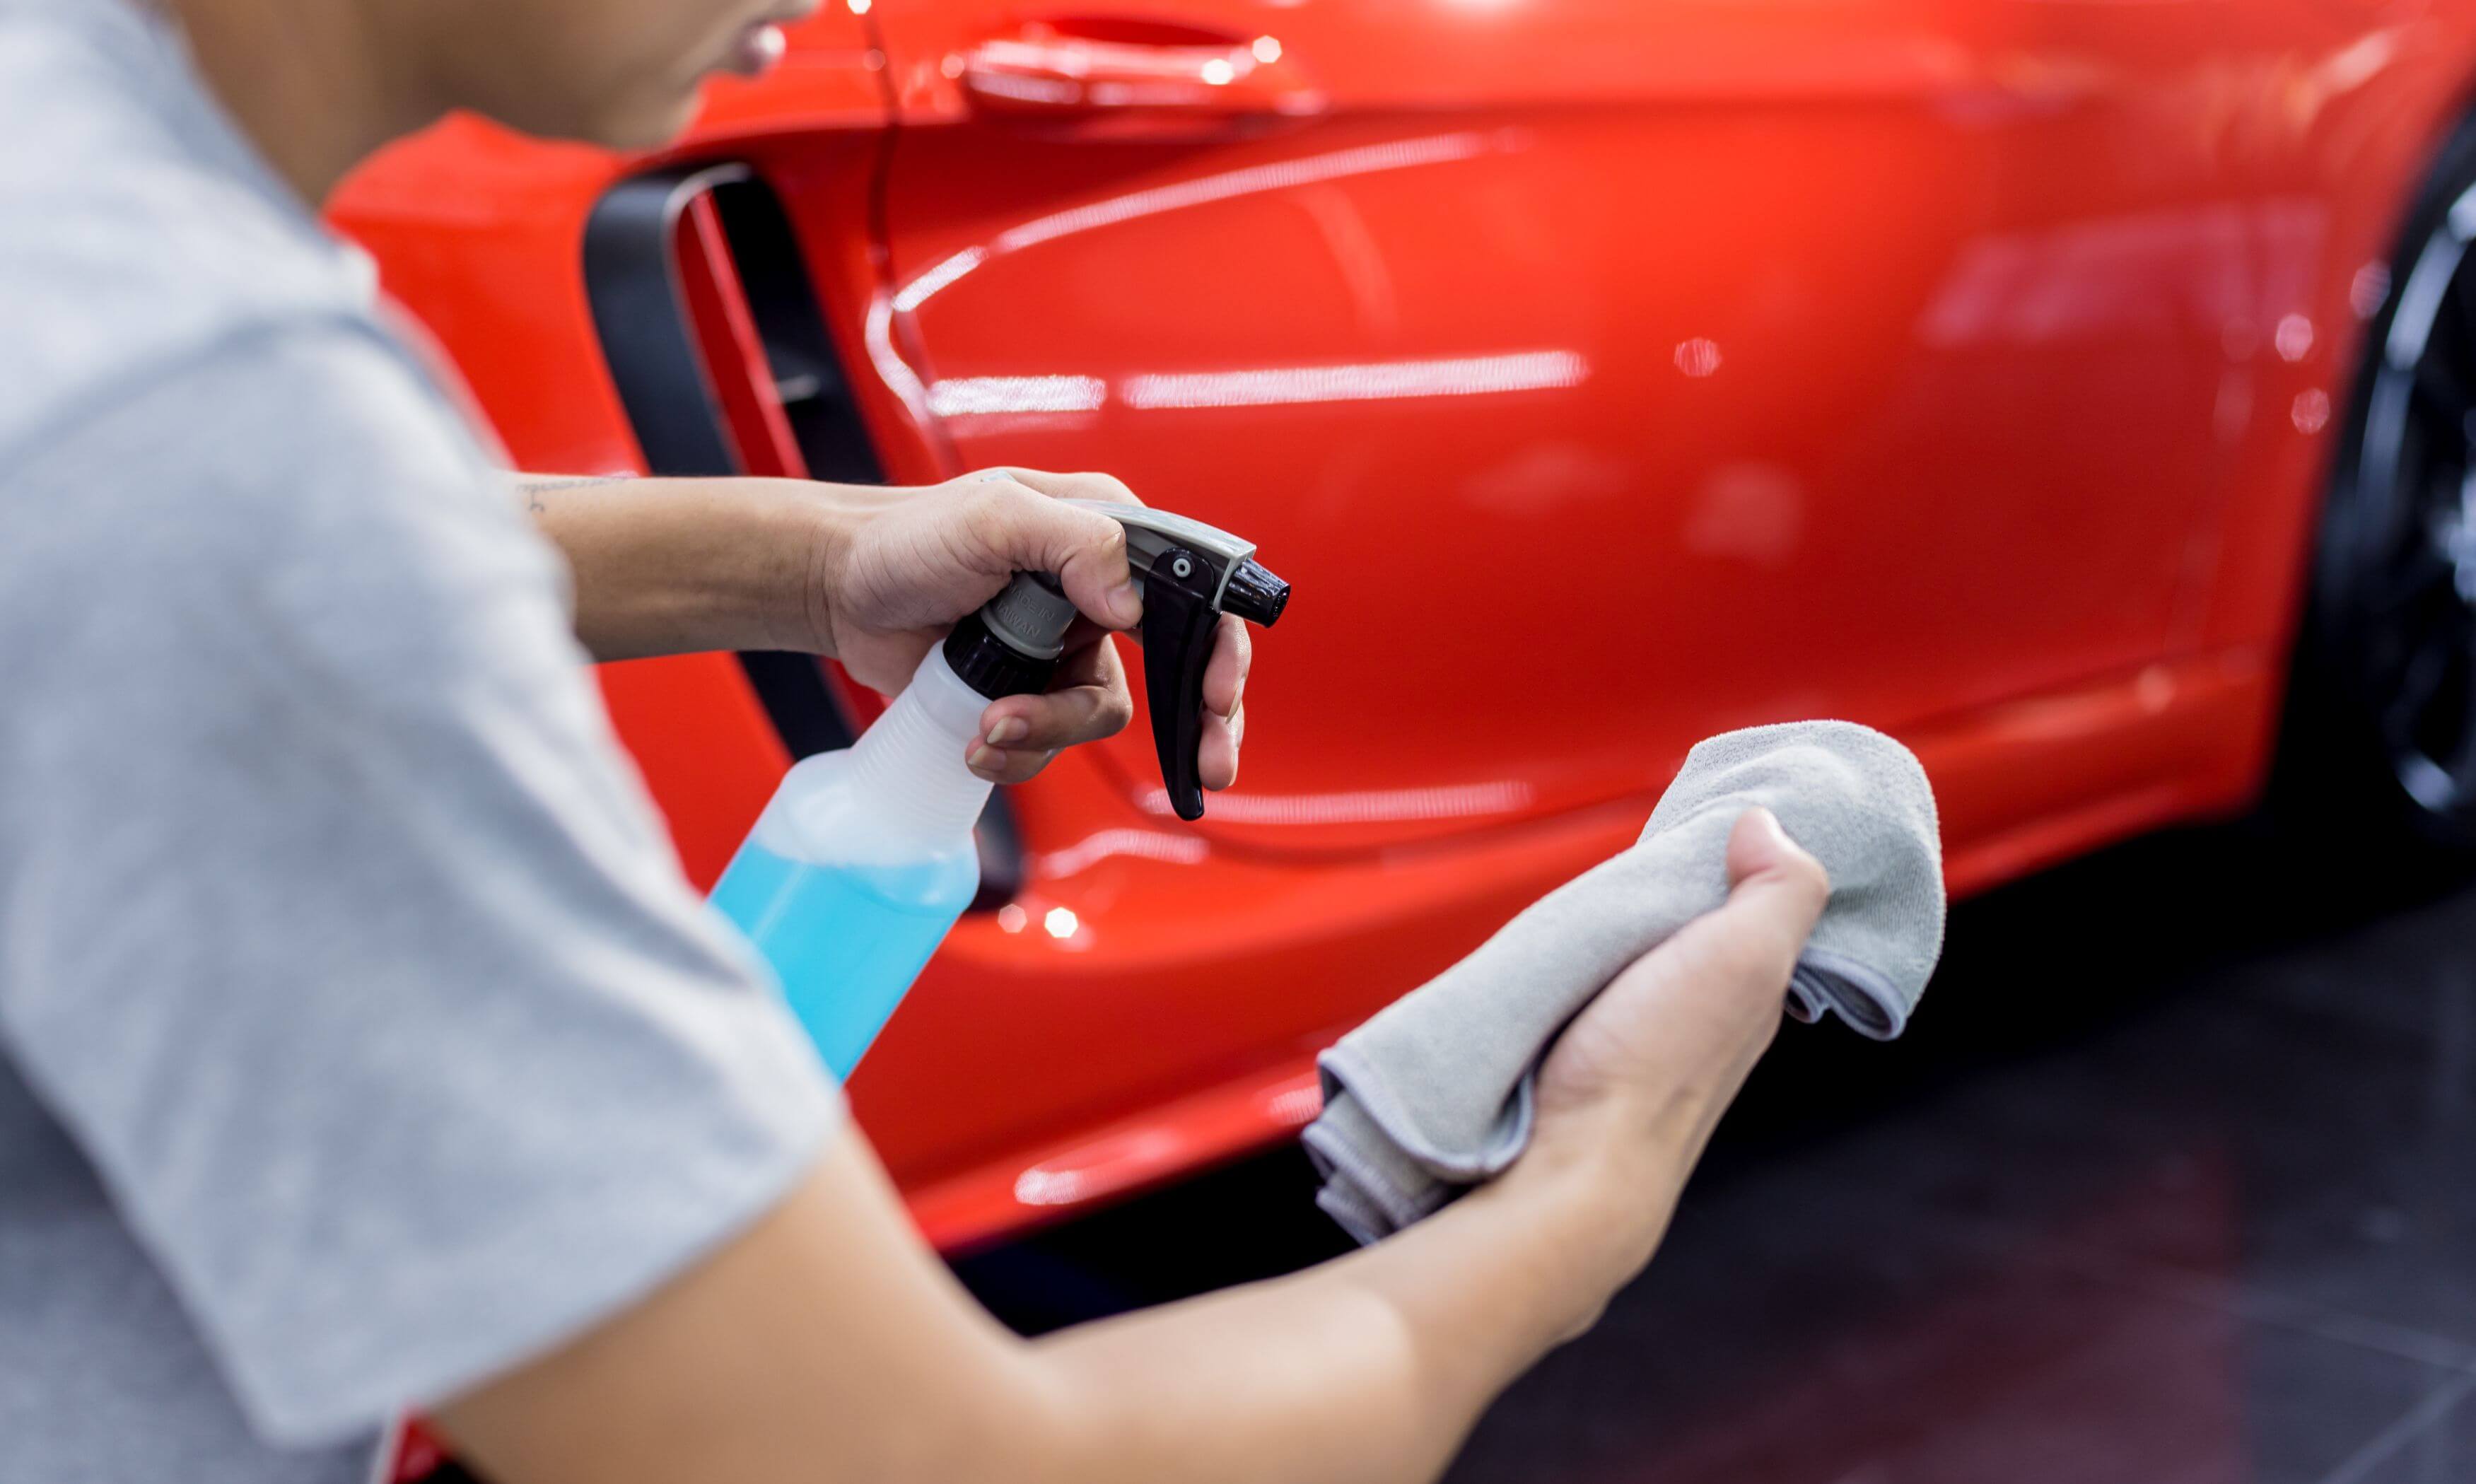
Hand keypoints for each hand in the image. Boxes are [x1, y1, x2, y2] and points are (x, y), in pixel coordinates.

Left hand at [813, 469, 1251, 788]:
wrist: (840, 589)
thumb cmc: (910, 536)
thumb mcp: (994, 516)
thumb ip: (1072, 542)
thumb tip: (1128, 602)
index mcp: (1110, 537)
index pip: (1195, 592)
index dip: (1220, 649)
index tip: (1216, 697)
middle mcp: (1099, 594)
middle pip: (1179, 668)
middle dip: (1195, 726)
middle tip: (1205, 771)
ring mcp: (1065, 649)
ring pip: (1099, 716)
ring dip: (1049, 732)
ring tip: (989, 726)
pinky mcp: (1029, 693)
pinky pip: (1051, 742)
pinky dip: (1017, 752)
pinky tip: (976, 739)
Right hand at [1512, 808, 1828, 1309]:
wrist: (1573, 1168)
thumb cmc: (1657, 1066)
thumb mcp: (1741, 959)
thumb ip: (1776, 889)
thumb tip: (1767, 821)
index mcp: (1754, 994)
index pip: (1758, 908)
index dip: (1741, 859)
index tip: (1711, 814)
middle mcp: (1710, 1021)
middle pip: (1702, 931)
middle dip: (1684, 887)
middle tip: (1648, 841)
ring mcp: (1646, 1043)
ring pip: (1648, 962)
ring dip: (1629, 926)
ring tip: (1602, 887)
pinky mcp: (1586, 1056)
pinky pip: (1598, 990)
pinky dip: (1590, 960)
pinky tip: (1568, 951)